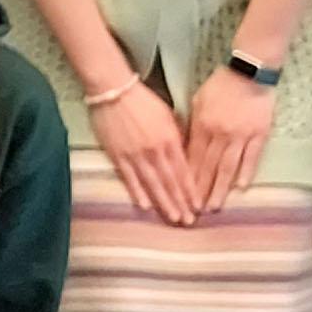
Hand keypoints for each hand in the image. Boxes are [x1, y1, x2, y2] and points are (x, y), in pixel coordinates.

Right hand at [91, 77, 199, 225]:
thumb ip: (177, 136)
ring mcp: (135, 155)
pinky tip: (145, 205)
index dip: (191, 190)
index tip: (198, 206)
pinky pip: (129, 178)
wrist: (113, 90)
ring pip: (153, 184)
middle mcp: (155, 150)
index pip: (184, 171)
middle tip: (189, 221)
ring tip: (172, 218)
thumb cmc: (142, 99)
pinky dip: (138, 192)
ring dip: (164, 203)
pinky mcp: (117, 155)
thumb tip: (185, 155)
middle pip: (171, 182)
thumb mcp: (168, 114)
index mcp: (170, 139)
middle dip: (181, 203)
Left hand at [181, 65, 278, 216]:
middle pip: (209, 167)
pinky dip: (246, 173)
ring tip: (214, 207)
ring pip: (228, 167)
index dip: (188, 179)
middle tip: (195, 211)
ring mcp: (241, 135)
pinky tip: (240, 188)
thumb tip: (184, 148)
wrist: (249, 72)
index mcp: (203, 125)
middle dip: (201, 191)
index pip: (193, 158)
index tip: (182, 196)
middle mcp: (220, 133)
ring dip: (220, 189)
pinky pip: (252, 157)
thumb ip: (192, 125)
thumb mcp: (198, 101)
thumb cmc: (220, 85)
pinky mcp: (259, 134)